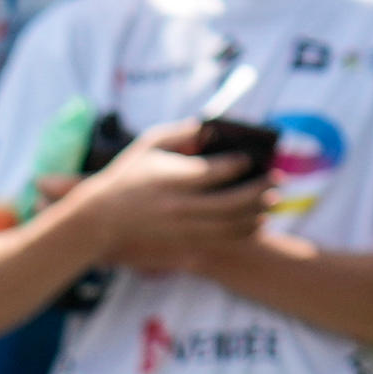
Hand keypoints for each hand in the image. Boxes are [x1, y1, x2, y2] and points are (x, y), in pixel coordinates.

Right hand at [83, 120, 270, 264]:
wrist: (96, 221)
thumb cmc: (123, 178)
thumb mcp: (149, 145)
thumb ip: (183, 133)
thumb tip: (212, 127)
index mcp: (176, 179)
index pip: (224, 169)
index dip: (244, 162)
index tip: (252, 157)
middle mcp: (183, 207)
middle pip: (236, 201)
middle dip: (261, 188)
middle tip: (276, 179)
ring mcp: (183, 230)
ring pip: (233, 225)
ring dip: (257, 213)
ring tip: (270, 202)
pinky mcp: (181, 246)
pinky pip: (222, 242)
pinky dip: (243, 233)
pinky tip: (255, 224)